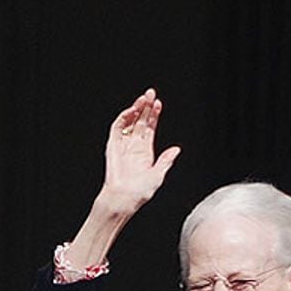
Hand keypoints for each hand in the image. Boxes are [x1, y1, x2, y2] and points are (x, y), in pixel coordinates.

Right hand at [96, 87, 180, 216]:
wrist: (123, 198)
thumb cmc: (140, 192)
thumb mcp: (158, 175)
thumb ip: (166, 161)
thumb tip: (177, 149)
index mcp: (145, 152)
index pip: (149, 128)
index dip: (154, 116)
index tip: (159, 104)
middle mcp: (134, 147)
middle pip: (140, 121)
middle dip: (145, 107)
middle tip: (151, 93)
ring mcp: (123, 145)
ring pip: (129, 122)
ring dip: (135, 109)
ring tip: (143, 98)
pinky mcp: (113, 146)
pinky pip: (117, 128)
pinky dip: (123, 118)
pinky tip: (132, 111)